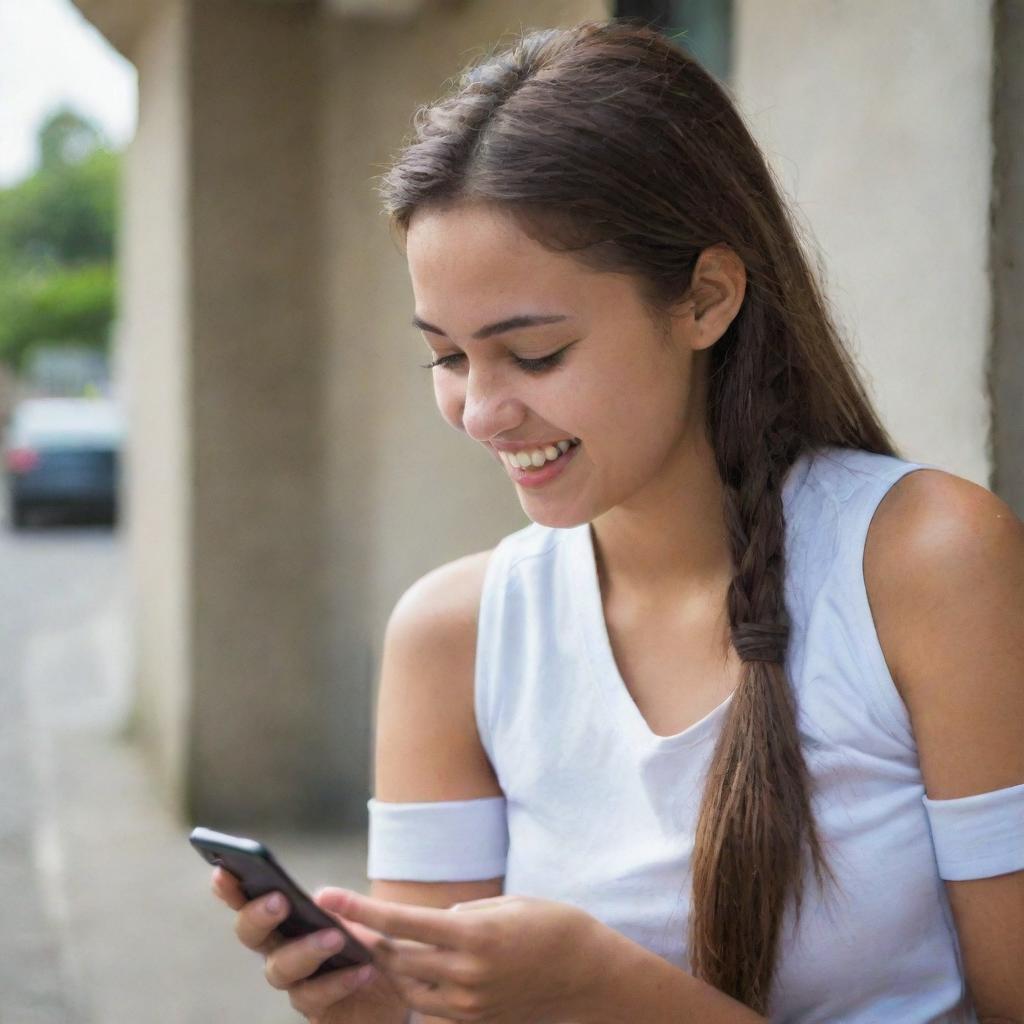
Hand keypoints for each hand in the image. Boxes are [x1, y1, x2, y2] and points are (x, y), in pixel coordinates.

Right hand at [211, 867, 404, 1022]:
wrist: (396, 985)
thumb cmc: (369, 942)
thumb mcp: (357, 917)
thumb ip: (335, 907)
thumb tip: (321, 896)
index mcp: (283, 921)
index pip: (247, 901)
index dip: (230, 889)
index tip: (222, 871)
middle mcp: (279, 951)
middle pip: (251, 934)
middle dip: (258, 916)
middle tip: (280, 900)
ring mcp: (294, 982)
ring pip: (279, 970)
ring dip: (305, 950)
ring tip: (336, 937)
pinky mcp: (315, 1010)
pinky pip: (316, 998)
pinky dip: (339, 981)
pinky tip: (362, 969)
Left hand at [324, 889, 608, 1022]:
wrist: (587, 974)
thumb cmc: (550, 925)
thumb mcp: (507, 904)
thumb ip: (463, 914)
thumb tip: (431, 924)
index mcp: (473, 935)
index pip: (401, 922)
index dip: (360, 909)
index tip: (328, 896)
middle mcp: (467, 973)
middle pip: (396, 956)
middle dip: (364, 936)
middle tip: (337, 916)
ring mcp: (470, 1003)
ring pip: (406, 983)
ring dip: (386, 961)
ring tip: (366, 938)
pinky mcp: (475, 1021)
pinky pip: (429, 1004)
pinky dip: (412, 983)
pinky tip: (405, 965)